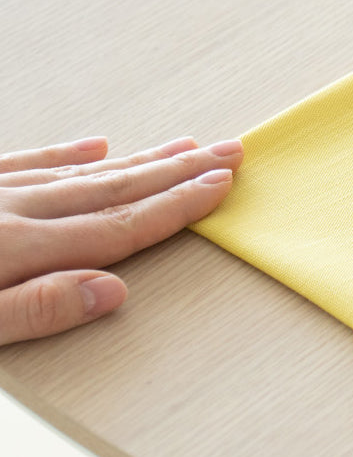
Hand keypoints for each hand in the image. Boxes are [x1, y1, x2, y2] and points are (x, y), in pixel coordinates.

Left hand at [0, 136, 242, 344]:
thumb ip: (36, 310)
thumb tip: (112, 293)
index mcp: (18, 248)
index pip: (117, 226)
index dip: (174, 206)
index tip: (219, 184)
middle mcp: (12, 209)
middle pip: (113, 189)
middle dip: (178, 171)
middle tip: (227, 152)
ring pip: (79, 173)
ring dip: (138, 162)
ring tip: (183, 147)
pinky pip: (26, 161)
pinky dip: (66, 154)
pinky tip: (95, 146)